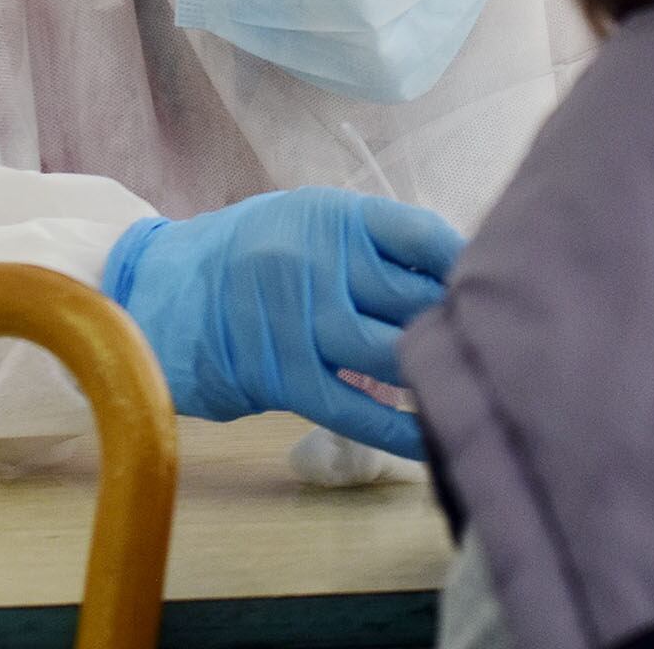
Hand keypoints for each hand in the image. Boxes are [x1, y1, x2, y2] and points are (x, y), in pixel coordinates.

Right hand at [103, 189, 460, 459]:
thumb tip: (451, 277)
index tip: (494, 282)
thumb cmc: (246, 255)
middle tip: (493, 339)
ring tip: (469, 381)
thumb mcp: (305, 221)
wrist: (159, 294)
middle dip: (457, 321)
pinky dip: (400, 428)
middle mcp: (320, 263)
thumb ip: (370, 244)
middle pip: (415, 297)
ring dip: (433, 369)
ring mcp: (302, 322)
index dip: (465, 264)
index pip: (421, 234)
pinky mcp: (285, 376)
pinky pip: (357, 407)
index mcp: (333, 216)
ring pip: (394, 352)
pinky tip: (436, 436)